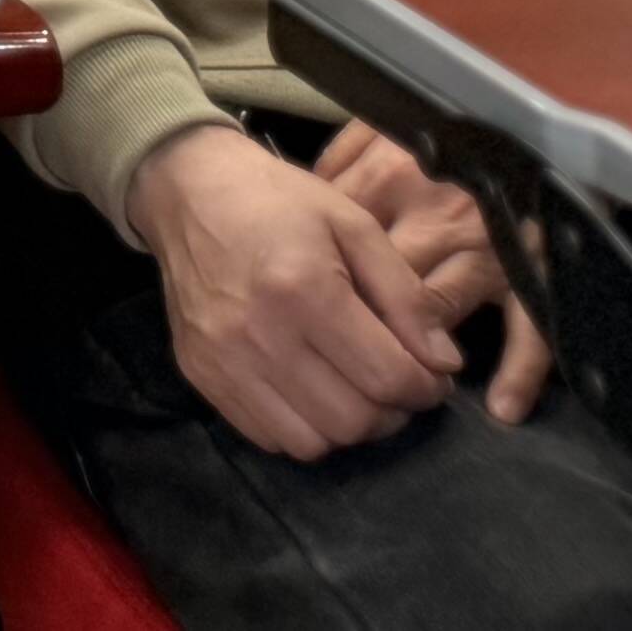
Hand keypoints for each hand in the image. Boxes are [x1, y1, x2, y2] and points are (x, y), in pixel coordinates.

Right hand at [131, 122, 465, 457]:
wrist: (187, 190)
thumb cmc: (279, 201)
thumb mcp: (354, 226)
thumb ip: (406, 295)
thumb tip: (444, 363)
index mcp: (303, 287)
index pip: (389, 377)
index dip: (427, 387)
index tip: (433, 375)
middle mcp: (258, 332)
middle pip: (353, 421)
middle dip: (393, 411)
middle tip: (396, 382)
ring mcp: (222, 358)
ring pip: (312, 442)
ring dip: (347, 426)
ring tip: (354, 389)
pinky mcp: (199, 373)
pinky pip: (267, 437)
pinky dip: (301, 428)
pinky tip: (309, 391)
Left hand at [318, 122, 551, 421]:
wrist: (529, 116)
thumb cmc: (439, 129)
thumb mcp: (374, 131)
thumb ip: (336, 166)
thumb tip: (302, 208)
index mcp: (388, 178)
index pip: (341, 246)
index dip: (318, 288)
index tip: (298, 321)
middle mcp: (433, 217)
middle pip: (384, 284)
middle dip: (359, 330)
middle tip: (338, 372)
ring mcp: (485, 248)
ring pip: (440, 311)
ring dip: (417, 355)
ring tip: (397, 396)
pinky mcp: (533, 270)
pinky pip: (531, 329)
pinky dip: (520, 372)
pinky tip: (502, 407)